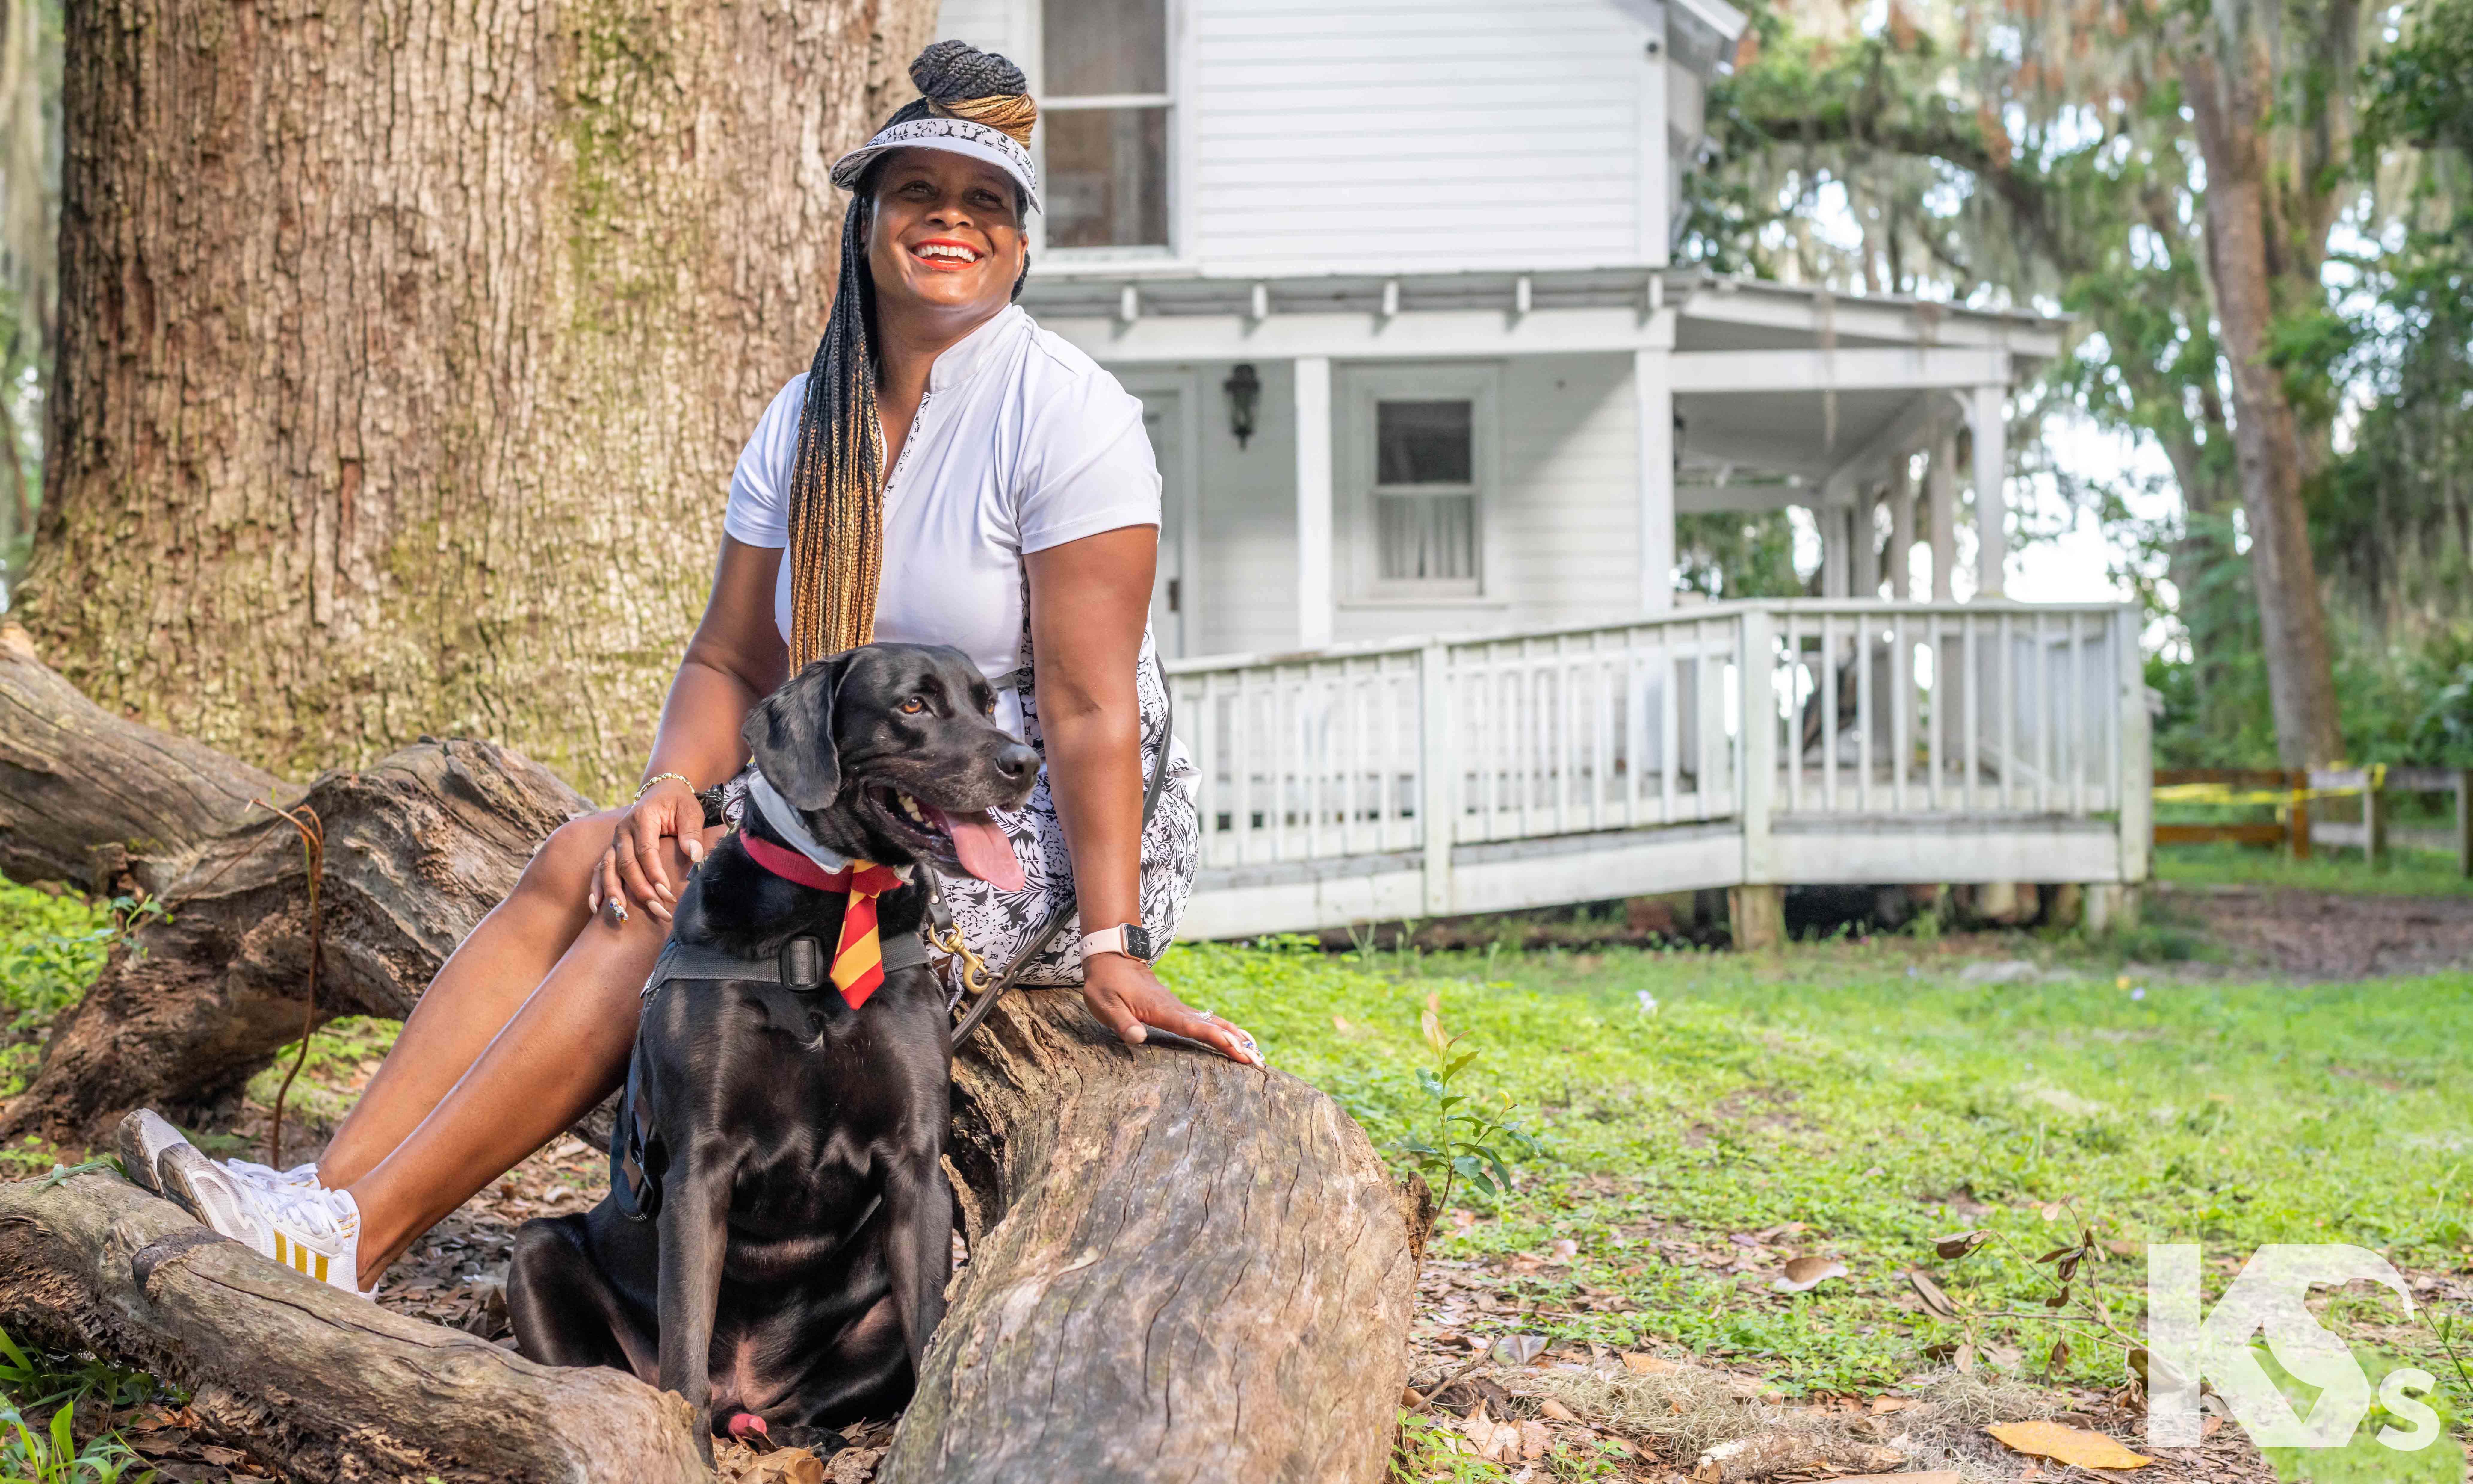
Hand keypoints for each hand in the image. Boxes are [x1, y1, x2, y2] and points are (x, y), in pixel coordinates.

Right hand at [590, 777, 708, 925]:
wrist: (661, 791)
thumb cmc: (678, 803)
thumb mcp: (690, 811)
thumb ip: (692, 832)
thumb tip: (695, 856)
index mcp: (642, 819)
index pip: (646, 851)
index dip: (655, 874)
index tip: (667, 894)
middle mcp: (623, 830)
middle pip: (626, 864)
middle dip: (640, 890)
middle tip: (657, 910)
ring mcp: (614, 841)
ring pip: (607, 868)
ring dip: (614, 892)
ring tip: (621, 914)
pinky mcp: (611, 849)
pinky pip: (598, 869)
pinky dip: (596, 888)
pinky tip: (598, 907)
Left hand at [1082, 953, 1262, 1066]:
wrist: (1112, 957)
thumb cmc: (1106, 984)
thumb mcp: (1106, 1005)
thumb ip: (1123, 1022)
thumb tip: (1138, 1039)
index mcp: (1161, 1010)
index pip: (1194, 1027)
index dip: (1217, 1039)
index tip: (1238, 1050)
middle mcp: (1176, 1008)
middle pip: (1212, 1026)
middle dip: (1237, 1044)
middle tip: (1258, 1060)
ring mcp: (1178, 1007)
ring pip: (1213, 1022)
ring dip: (1235, 1037)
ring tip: (1256, 1051)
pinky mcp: (1176, 1008)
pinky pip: (1205, 1020)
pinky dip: (1223, 1029)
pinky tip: (1233, 1037)